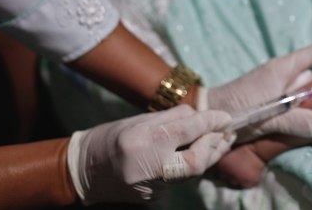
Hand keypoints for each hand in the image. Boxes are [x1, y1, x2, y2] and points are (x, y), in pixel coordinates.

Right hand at [66, 106, 233, 203]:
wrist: (83, 172)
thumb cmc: (110, 138)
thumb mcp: (139, 120)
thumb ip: (172, 118)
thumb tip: (202, 116)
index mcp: (142, 140)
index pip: (187, 130)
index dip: (210, 122)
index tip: (225, 116)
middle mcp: (148, 166)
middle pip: (196, 162)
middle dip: (215, 147)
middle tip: (227, 132)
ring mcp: (151, 186)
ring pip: (191, 172)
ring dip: (209, 156)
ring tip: (221, 140)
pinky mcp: (153, 197)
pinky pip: (180, 179)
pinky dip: (192, 165)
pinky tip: (200, 153)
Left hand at [199, 44, 311, 141]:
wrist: (204, 119)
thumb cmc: (234, 110)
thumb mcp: (268, 115)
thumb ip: (298, 122)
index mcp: (281, 68)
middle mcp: (280, 75)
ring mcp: (275, 90)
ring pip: (306, 94)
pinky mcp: (270, 105)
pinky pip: (295, 106)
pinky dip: (305, 115)